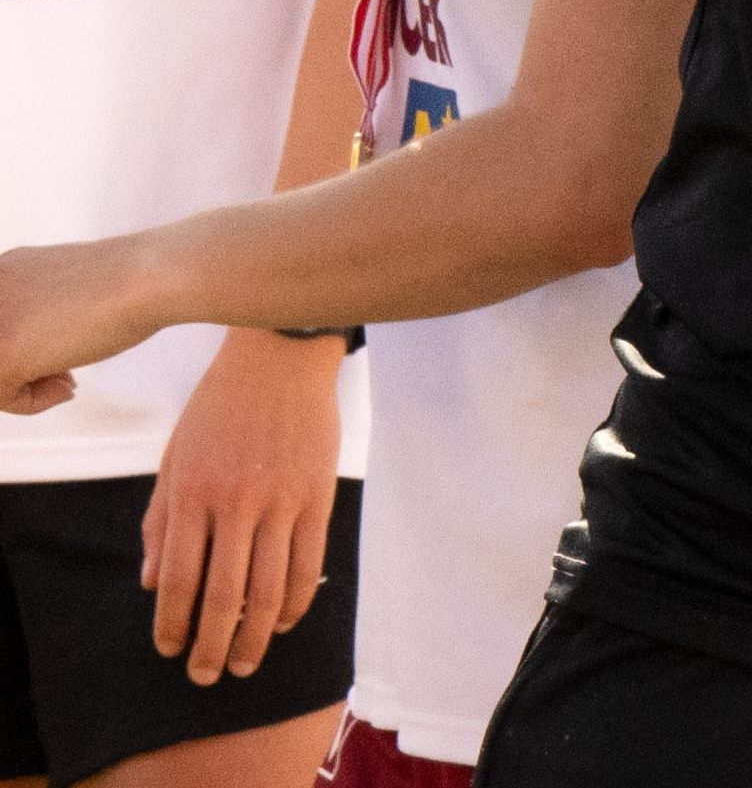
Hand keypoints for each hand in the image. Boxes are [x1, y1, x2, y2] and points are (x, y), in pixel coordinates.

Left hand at [0, 237, 164, 414]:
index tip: (55, 355)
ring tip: (66, 380)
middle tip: (61, 375)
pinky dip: (36, 401)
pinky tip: (70, 383)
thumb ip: (34, 310)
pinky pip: (4, 398)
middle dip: (23, 370)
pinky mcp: (3, 354)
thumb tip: (29, 344)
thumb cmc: (125, 281)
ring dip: (29, 388)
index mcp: (2, 271)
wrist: (148, 276)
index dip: (28, 347)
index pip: (4, 328)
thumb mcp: (61, 290)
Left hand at [143, 329, 343, 684]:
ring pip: (270, 587)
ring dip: (256, 636)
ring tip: (247, 662)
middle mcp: (236, 502)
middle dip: (213, 646)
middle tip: (208, 676)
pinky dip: (296, 600)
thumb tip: (154, 583)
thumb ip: (161, 520)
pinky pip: (309, 562)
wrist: (280, 355)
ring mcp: (281, 500)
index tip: (170, 650)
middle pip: (224, 595)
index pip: (180, 578)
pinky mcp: (318, 494)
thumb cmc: (219, 405)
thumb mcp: (175, 456)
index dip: (173, 624)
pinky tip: (283, 620)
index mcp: (193, 493)